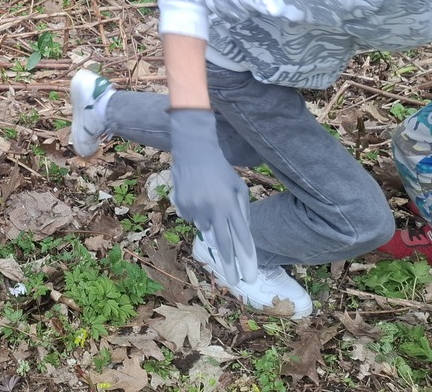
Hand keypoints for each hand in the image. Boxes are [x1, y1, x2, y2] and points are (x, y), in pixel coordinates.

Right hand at [168, 107, 257, 285]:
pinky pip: (192, 218)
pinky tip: (197, 196)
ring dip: (210, 223)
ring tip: (209, 200)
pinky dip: (196, 213)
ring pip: (205, 229)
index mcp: (229, 203)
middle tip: (235, 283)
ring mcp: (195, 207)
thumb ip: (242, 213)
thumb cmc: (221, 169)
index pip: (241, 236)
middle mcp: (213, 208)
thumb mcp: (239, 188)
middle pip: (223, 244)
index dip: (246, 258)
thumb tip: (240, 238)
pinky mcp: (181, 205)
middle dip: (230, 266)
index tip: (250, 276)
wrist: (194, 150)